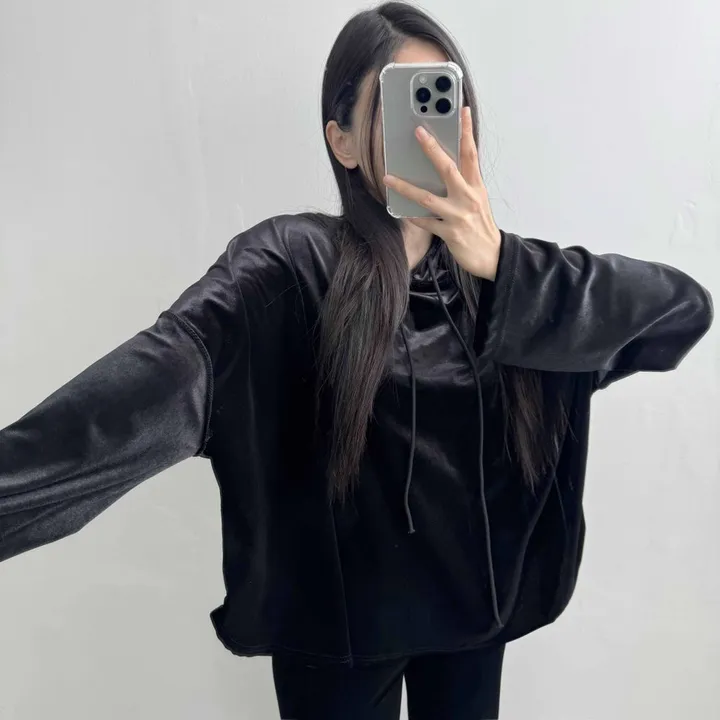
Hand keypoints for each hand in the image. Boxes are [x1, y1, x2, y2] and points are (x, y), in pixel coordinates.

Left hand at [382, 106, 500, 280]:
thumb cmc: (481, 226)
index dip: (467, 131)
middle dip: (432, 149)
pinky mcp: (450, 233)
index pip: (471, 153)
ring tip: (388, 178)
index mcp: (476, 186)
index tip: (461, 110)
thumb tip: (442, 167)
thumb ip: (464, 183)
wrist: (493, 256)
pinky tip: (401, 211)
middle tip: (418, 132)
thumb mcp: (478, 199)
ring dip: (406, 187)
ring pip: (428, 198)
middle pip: (448, 168)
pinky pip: (426, 223)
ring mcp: (458, 216)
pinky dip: (413, 217)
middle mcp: (468, 198)